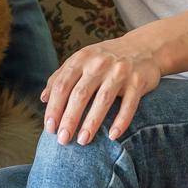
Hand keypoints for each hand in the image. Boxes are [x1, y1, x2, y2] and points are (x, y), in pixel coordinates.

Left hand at [41, 37, 162, 145]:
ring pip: (102, 100)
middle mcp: (99, 63)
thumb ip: (61, 77)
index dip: (54, 107)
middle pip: (80, 94)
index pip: (62, 85)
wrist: (143, 47)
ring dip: (91, 123)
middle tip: (62, 139)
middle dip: (69, 119)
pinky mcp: (138, 81)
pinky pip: (129, 105)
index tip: (49, 127)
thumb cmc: (105, 58)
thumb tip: (43, 99)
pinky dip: (121, 121)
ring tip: (82, 141)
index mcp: (81, 59)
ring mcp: (119, 72)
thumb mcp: (82, 60)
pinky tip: (113, 136)